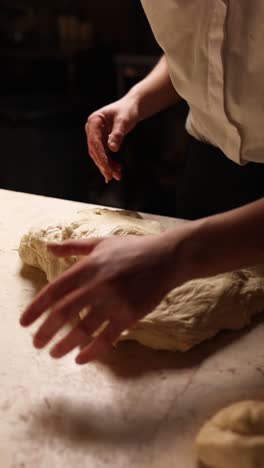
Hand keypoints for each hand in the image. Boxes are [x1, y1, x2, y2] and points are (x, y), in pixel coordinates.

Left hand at [20, 234, 179, 364]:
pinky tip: (80, 359)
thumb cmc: (133, 249)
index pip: (54, 291)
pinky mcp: (130, 315)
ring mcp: (114, 301)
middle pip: (64, 313)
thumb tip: (48, 247)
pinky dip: (92, 351)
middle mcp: (97, 284)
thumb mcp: (100, 243)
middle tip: (36, 343)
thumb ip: (73, 246)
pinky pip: (106, 338)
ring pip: (83, 329)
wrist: (167, 257)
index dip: (36, 308)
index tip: (24, 323)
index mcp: (87, 266)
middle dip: (46, 331)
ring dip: (65, 344)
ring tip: (54, 354)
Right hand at [85, 95, 139, 181]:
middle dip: (103, 164)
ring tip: (117, 176)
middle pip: (94, 150)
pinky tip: (118, 170)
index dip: (100, 156)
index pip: (94, 142)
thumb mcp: (124, 120)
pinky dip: (111, 163)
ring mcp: (96, 135)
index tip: (106, 168)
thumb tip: (112, 149)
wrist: (131, 107)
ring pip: (99, 155)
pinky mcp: (102, 141)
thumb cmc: (127, 110)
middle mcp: (92, 129)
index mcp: (94, 121)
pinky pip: (105, 154)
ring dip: (107, 166)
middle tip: (110, 176)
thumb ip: (118, 134)